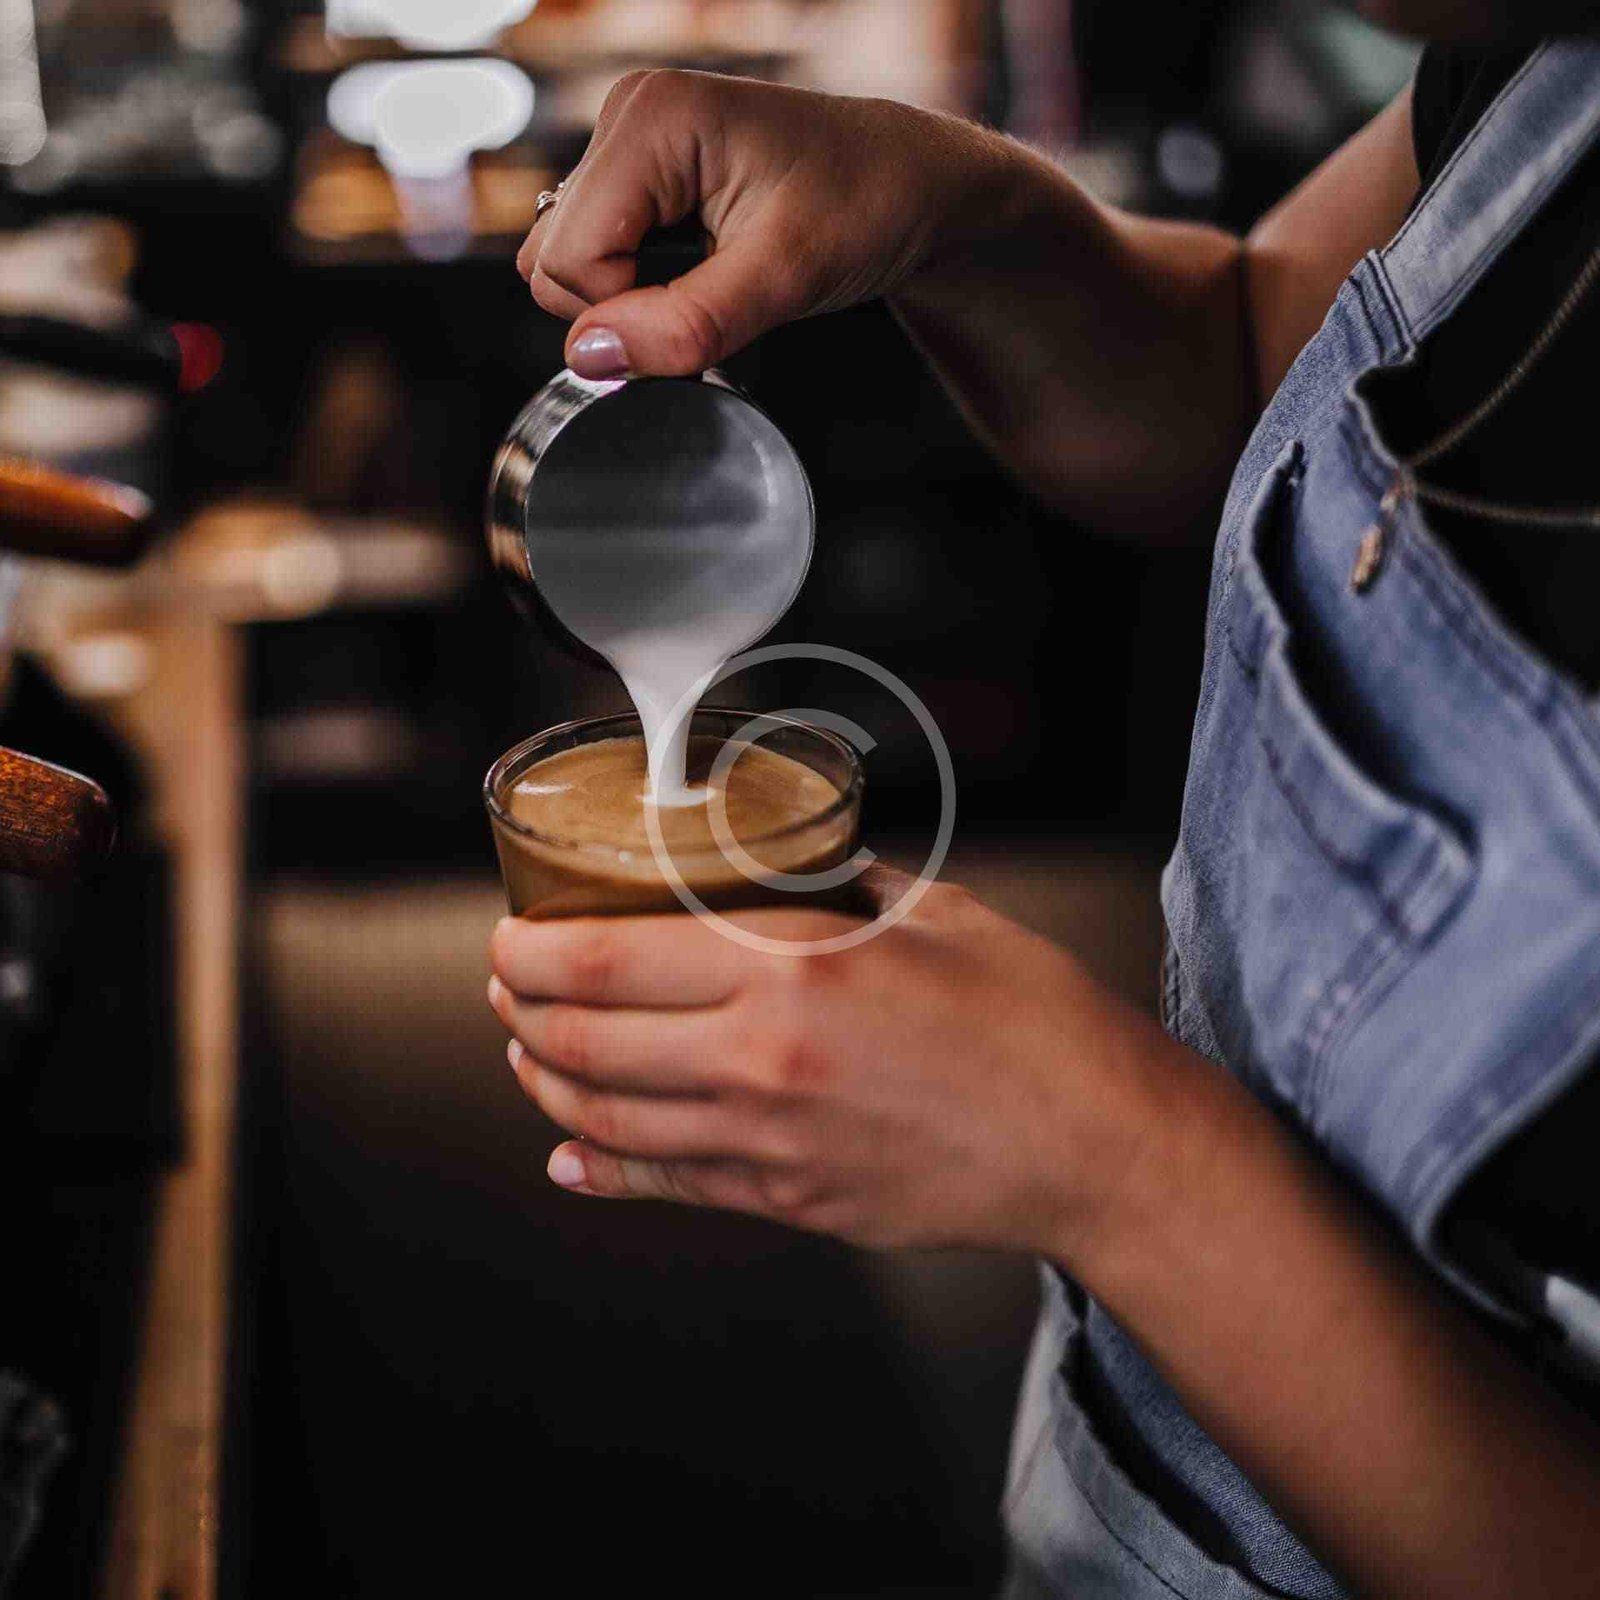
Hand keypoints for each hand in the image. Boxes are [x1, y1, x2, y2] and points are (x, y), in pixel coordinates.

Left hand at [486, 869, 1170, 1260]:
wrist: (1096, 1143)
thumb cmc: (1032, 1017)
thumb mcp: (934, 909)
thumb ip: (839, 883)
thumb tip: (785, 863)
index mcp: (791, 969)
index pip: (606, 962)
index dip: (531, 950)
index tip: (509, 936)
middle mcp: (760, 1060)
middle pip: (582, 1043)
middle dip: (519, 1011)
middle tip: (507, 985)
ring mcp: (768, 1143)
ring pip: (606, 1121)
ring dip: (546, 1085)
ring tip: (528, 1053)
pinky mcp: (789, 1202)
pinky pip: (667, 1184)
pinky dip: (602, 1167)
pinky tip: (572, 1155)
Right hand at [515, 71, 1021, 378]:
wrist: (909, 186)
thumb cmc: (866, 205)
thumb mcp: (785, 278)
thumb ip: (684, 324)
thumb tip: (591, 357)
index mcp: (653, 119)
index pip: (570, 256)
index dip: (627, 313)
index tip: (706, 315)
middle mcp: (627, 118)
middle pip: (553, 260)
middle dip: (625, 308)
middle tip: (716, 301)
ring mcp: (628, 146)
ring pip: (566, 262)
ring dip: (632, 301)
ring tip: (713, 285)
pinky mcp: (639, 176)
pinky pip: (596, 255)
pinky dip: (640, 288)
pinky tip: (700, 275)